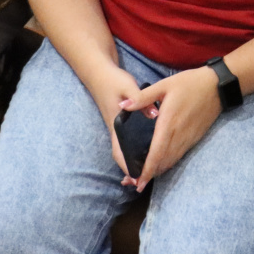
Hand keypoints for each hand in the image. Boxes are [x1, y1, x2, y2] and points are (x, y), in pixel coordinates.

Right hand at [83, 62, 145, 178]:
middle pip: (121, 153)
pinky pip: (126, 140)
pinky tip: (144, 150)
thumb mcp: (127, 86)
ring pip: (123, 148)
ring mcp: (116, 125)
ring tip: (146, 171)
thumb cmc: (113, 80)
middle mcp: (114, 127)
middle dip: (130, 168)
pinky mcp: (119, 120)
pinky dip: (133, 149)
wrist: (99, 72)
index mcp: (116, 123)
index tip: (136, 177)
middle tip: (143, 180)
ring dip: (132, 159)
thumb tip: (154, 114)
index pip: (119, 150)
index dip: (126, 165)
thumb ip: (140, 99)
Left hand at [125, 66, 222, 190]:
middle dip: (149, 175)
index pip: (156, 153)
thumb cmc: (190, 83)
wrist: (218, 85)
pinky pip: (179, 155)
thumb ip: (143, 97)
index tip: (138, 183)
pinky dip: (168, 163)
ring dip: (159, 170)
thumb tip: (122, 105)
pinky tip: (160, 163)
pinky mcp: (194, 138)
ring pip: (172, 160)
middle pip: (163, 162)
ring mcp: (188, 138)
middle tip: (134, 184)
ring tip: (145, 178)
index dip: (147, 169)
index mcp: (169, 123)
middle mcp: (179, 135)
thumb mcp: (164, 85)